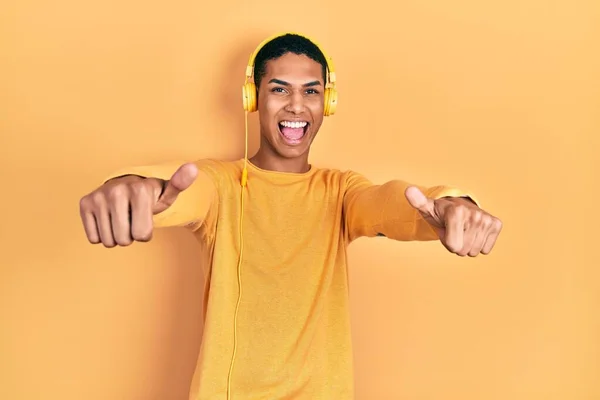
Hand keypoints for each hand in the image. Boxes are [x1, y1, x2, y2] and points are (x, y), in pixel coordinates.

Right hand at [79, 163, 197, 246]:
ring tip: (121, 218)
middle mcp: (116, 190)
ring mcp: (98, 196)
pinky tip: (108, 219)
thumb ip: (180, 184)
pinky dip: (102, 234)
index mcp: (139, 190)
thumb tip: (193, 168)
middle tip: (132, 219)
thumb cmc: (150, 195)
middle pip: (124, 240)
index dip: (145, 232)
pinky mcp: (84, 203)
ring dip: (117, 236)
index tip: (145, 217)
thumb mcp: (167, 193)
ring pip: (109, 241)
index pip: (142, 235)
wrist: (125, 185)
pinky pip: (93, 238)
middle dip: (131, 235)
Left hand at [405, 186, 501, 255]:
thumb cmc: (440, 211)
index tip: (444, 228)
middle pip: (462, 251)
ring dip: (466, 244)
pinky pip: (485, 249)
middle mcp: (475, 214)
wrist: (459, 205)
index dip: (445, 241)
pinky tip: (473, 232)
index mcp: (457, 212)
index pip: (453, 247)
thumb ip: (417, 201)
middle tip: (453, 229)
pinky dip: (478, 244)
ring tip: (462, 230)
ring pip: (474, 252)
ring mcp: (487, 219)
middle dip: (455, 244)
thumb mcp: (426, 207)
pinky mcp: (496, 224)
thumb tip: (408, 191)